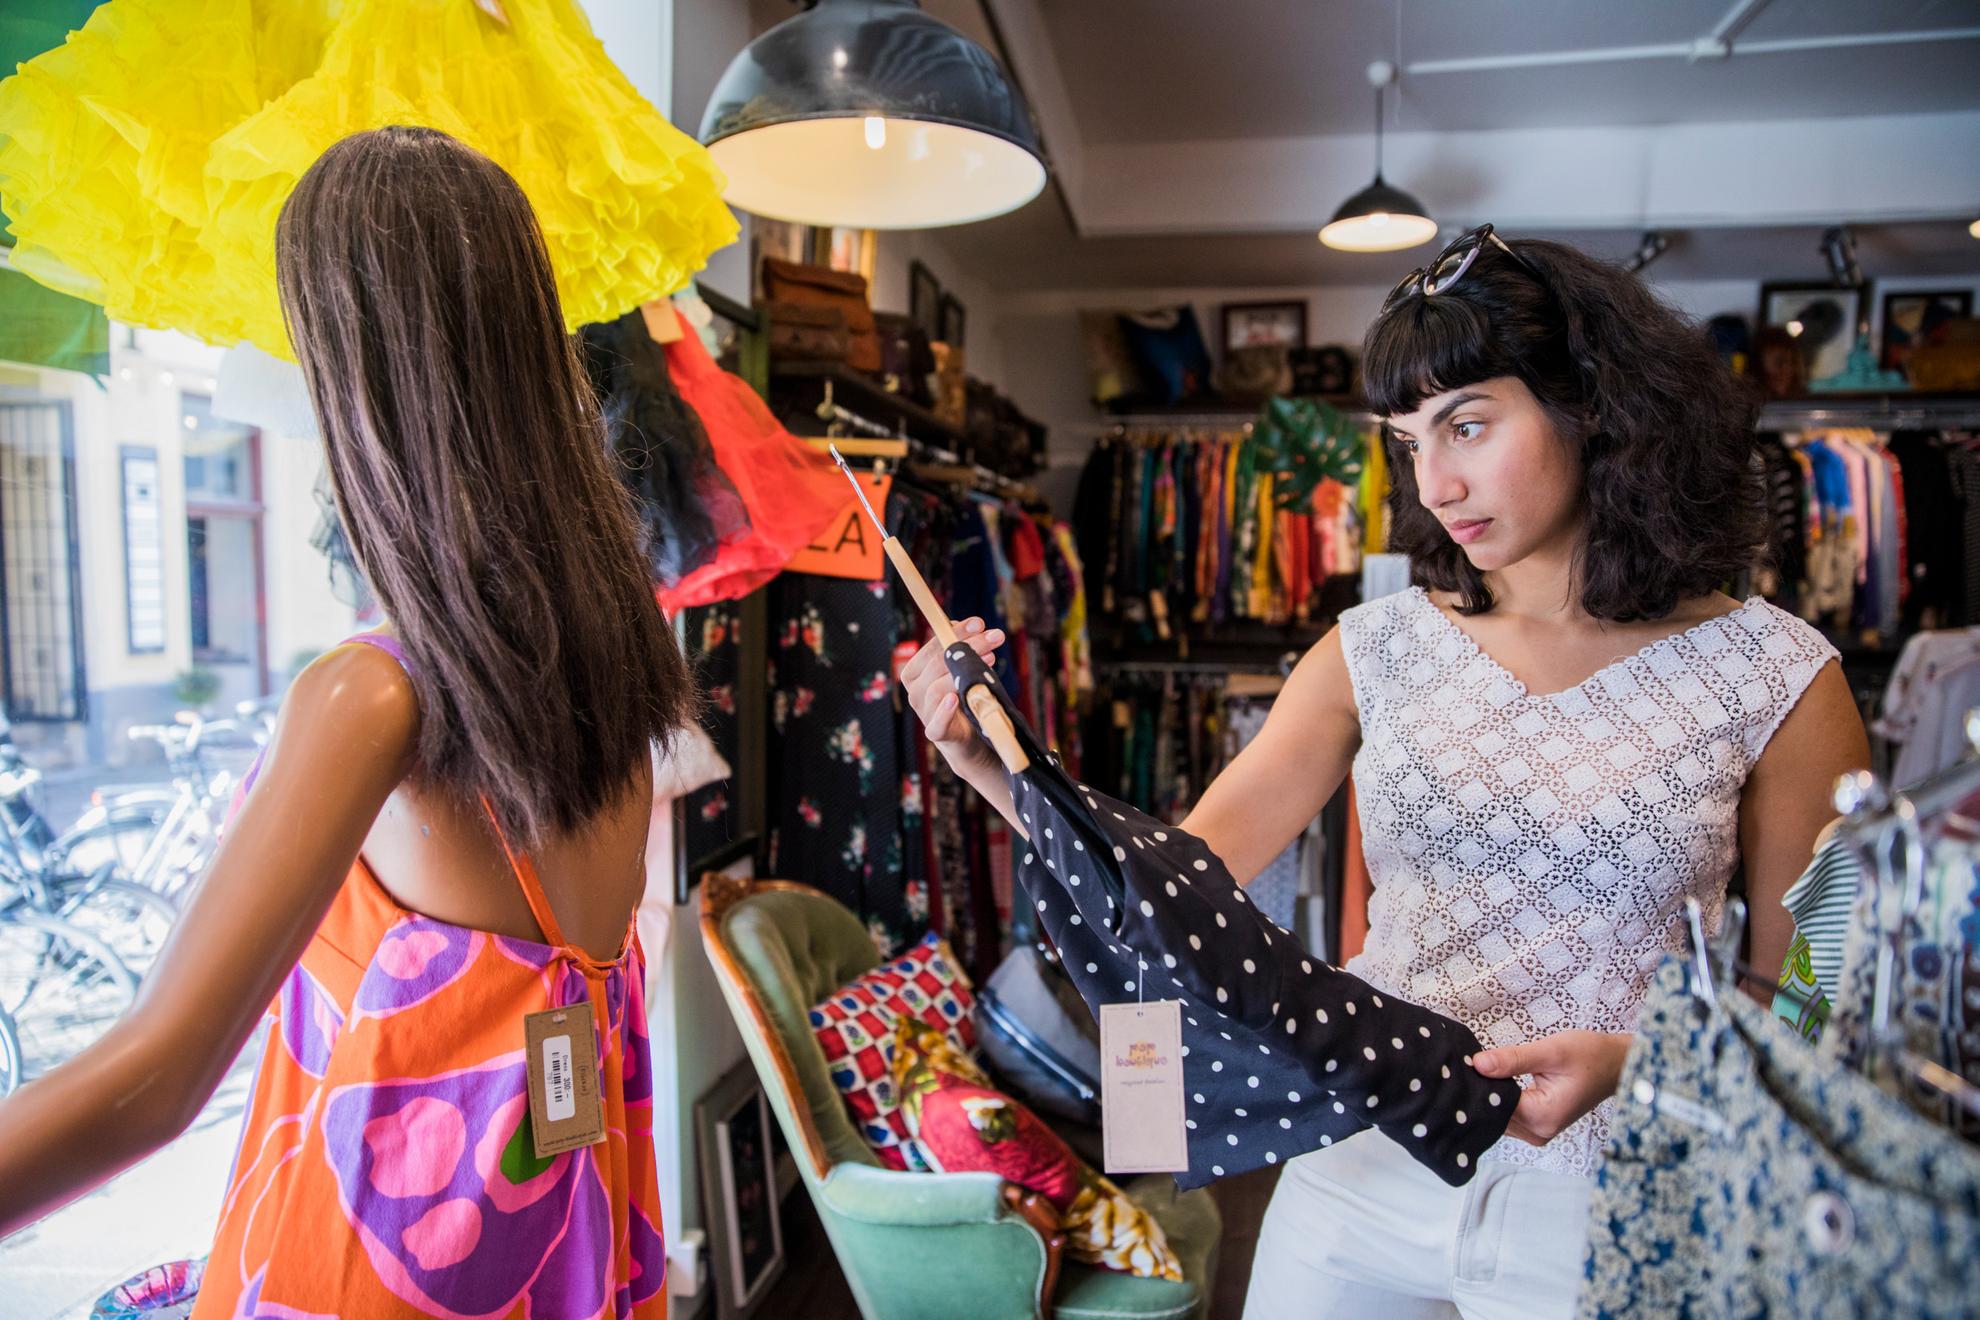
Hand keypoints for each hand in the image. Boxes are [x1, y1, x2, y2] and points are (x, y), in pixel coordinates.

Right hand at [899, 618, 1004, 780]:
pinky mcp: (935, 732)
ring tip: (990, 660)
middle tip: (995, 637)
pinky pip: (936, 723)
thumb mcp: (959, 670)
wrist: (966, 738)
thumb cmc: (962, 698)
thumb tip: (963, 623)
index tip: (979, 622)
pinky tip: (955, 699)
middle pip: (939, 663)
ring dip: (963, 672)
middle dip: (969, 646)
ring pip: (938, 688)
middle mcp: (914, 690)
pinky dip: (944, 711)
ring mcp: (923, 712)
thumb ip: (957, 649)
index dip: (956, 632)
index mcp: (915, 672)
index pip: (933, 647)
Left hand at [1472, 1031, 1631, 1146]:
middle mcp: (1540, 1131)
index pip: (1495, 1107)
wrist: (1616, 1064)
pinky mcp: (1539, 1123)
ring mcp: (1539, 1131)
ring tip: (1474, 1070)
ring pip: (1500, 1117)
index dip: (1477, 1087)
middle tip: (1463, 1066)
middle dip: (1480, 1093)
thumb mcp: (1551, 1051)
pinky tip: (1489, 1080)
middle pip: (1495, 1116)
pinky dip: (1500, 1099)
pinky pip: (1510, 1115)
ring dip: (1489, 1096)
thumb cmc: (1590, 1056)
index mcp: (1542, 1117)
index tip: (1460, 1068)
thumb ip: (1513, 1059)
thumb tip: (1477, 1064)